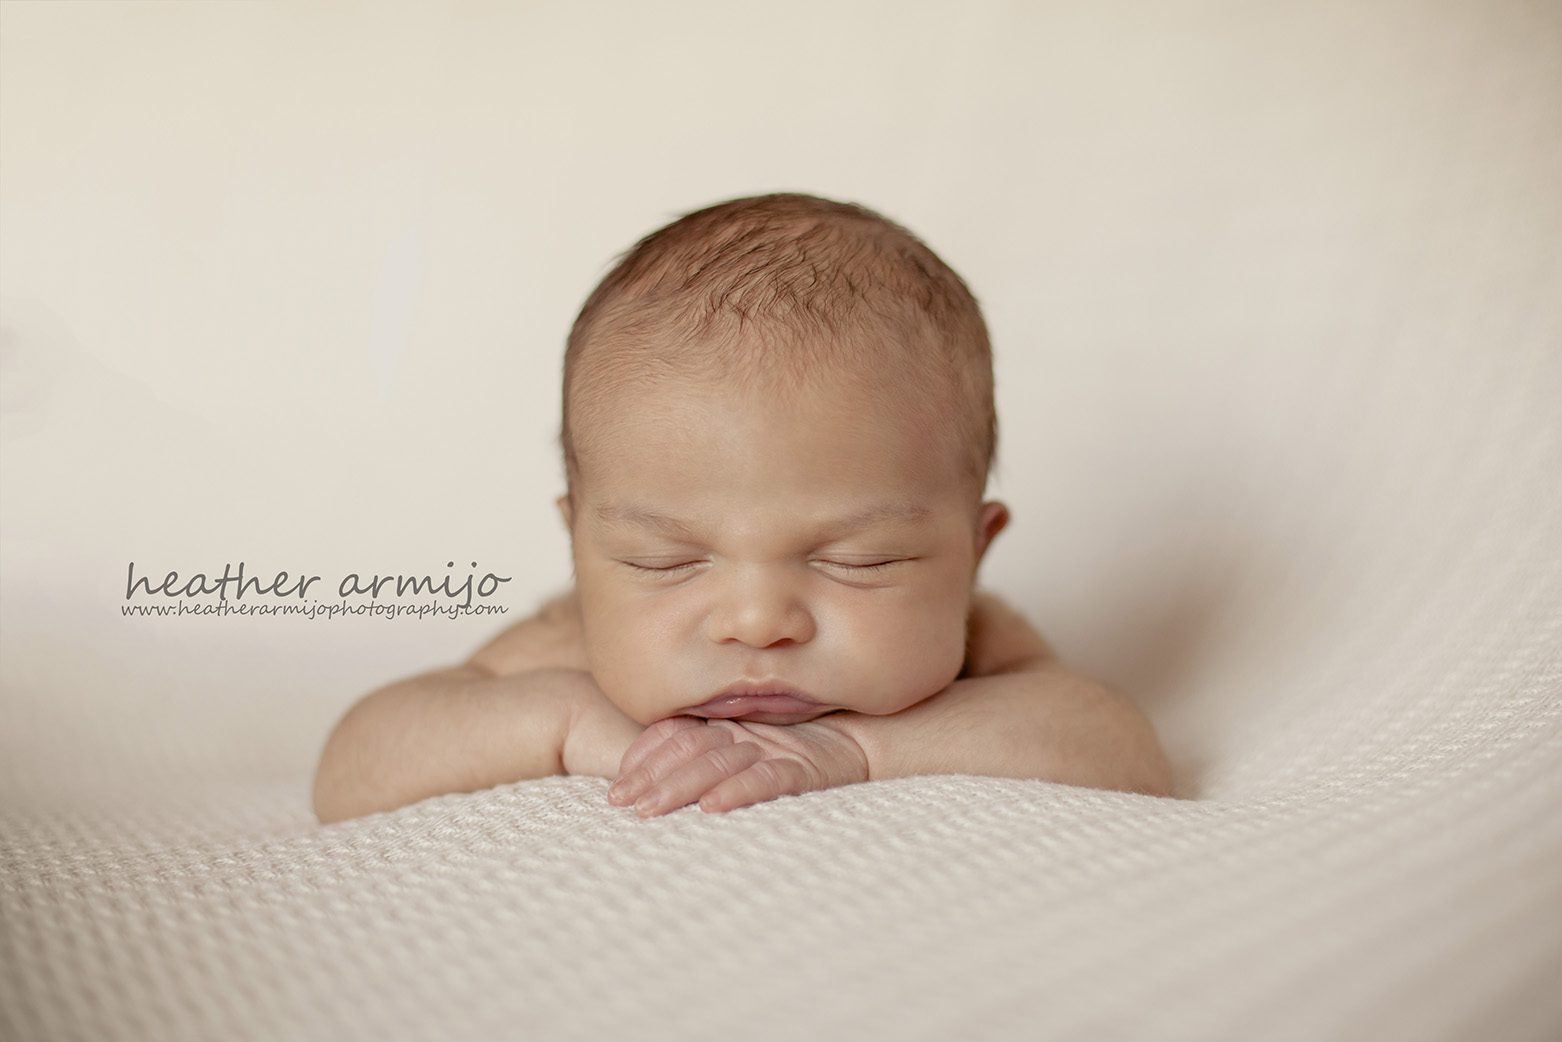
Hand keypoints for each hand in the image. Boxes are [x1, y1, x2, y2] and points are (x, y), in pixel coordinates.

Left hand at [606, 714, 869, 816]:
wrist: (867, 739)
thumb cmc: (799, 747)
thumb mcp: (746, 751)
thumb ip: (702, 755)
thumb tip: (645, 777)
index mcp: (727, 724)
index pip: (675, 735)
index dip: (644, 758)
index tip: (617, 787)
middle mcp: (746, 732)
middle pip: (689, 751)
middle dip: (652, 777)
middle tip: (621, 803)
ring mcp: (776, 748)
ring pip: (719, 765)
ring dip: (682, 786)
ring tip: (651, 808)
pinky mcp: (805, 769)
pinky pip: (767, 781)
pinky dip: (739, 792)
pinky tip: (714, 806)